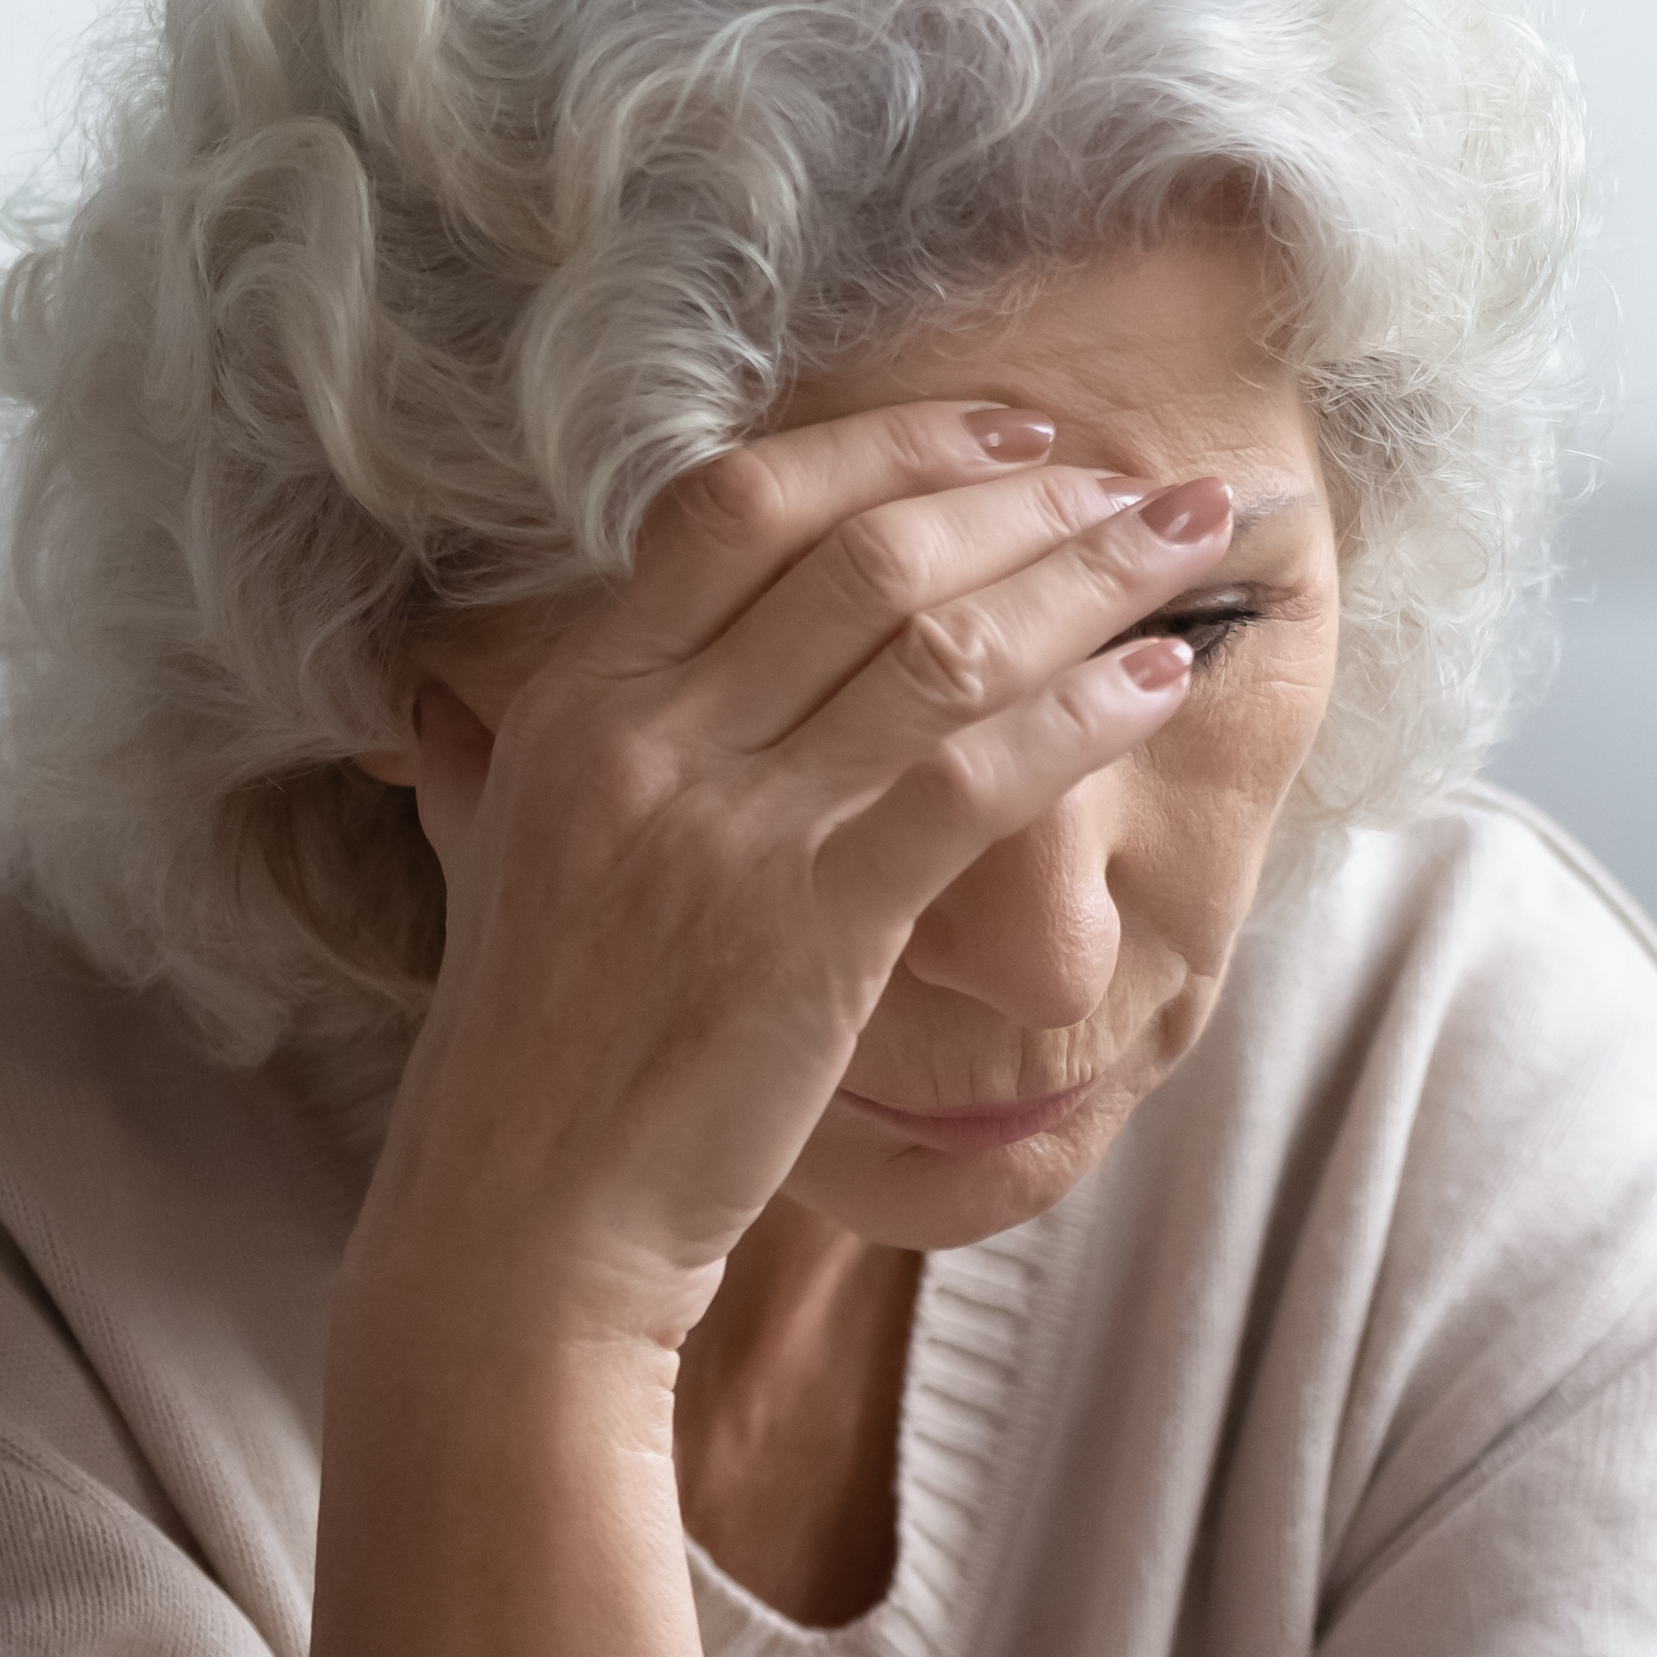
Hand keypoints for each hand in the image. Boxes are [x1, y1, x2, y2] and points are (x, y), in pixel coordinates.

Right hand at [352, 400, 1239, 1357]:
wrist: (526, 1221)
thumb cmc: (534, 1048)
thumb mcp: (490, 856)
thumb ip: (500, 754)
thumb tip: (463, 693)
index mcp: (574, 697)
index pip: (745, 501)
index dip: (899, 442)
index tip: (1016, 435)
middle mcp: (645, 738)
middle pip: (868, 550)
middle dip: (1036, 496)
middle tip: (1147, 481)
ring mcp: (728, 831)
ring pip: (940, 645)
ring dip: (1092, 579)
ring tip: (1193, 545)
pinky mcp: (812, 929)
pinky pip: (973, 781)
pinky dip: (1082, 715)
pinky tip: (1160, 682)